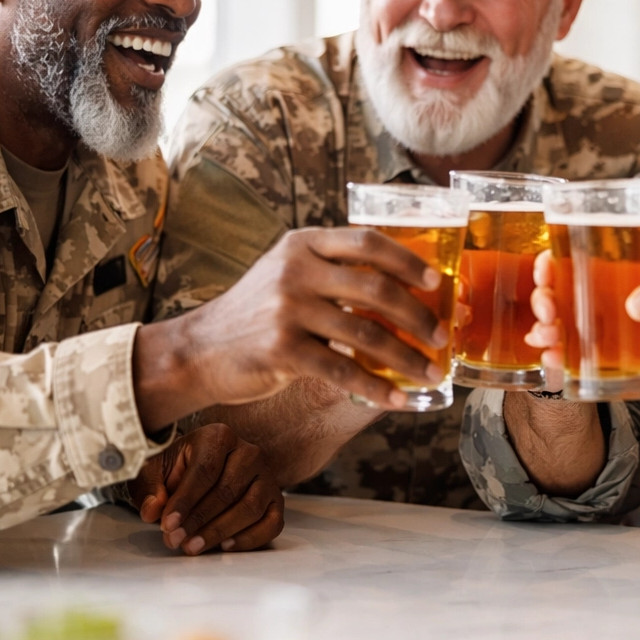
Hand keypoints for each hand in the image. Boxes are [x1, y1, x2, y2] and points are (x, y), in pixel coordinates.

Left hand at [129, 423, 282, 554]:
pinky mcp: (276, 500)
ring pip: (249, 509)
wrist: (204, 469)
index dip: (185, 501)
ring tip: (193, 546)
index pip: (205, 470)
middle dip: (198, 520)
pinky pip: (271, 524)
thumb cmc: (180, 470)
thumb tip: (153, 510)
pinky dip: (250, 539)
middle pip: (227, 491)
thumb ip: (149, 489)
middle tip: (175, 540)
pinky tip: (225, 546)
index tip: (167, 524)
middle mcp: (249, 453)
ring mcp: (267, 477)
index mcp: (219, 436)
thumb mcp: (155, 472)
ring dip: (219, 532)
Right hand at [135, 227, 449, 428]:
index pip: (367, 242)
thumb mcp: (288, 273)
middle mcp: (296, 270)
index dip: (407, 261)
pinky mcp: (282, 350)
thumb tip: (400, 287)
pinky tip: (399, 398)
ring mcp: (288, 309)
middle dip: (417, 316)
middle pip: (376, 288)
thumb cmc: (255, 312)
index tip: (435, 282)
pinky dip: (377, 387)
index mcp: (303, 243)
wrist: (199, 350)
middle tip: (440, 336)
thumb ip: (332, 269)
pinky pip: (344, 371)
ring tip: (430, 371)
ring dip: (406, 357)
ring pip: (366, 333)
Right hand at [527, 250, 639, 515]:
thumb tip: (635, 305)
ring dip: (545, 329)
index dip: (553, 261)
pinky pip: (576, 356)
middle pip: (560, 294)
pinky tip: (551, 360)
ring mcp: (603, 329)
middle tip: (546, 308)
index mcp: (619, 274)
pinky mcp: (607, 357)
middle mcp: (604, 300)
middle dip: (543, 299)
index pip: (576, 260)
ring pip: (562, 326)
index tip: (545, 266)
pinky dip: (558, 358)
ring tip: (545, 336)